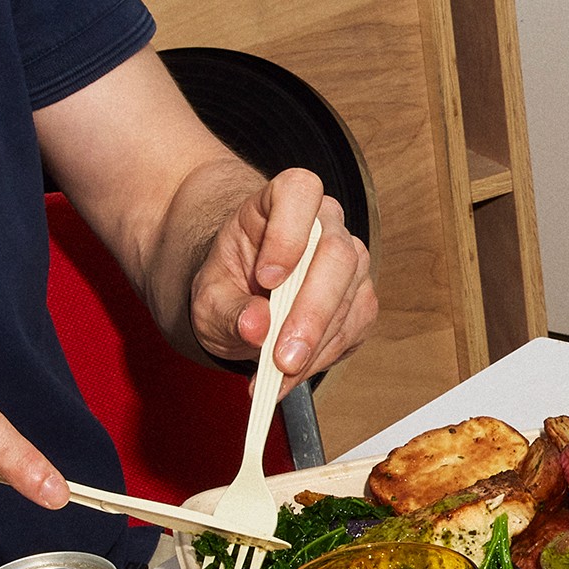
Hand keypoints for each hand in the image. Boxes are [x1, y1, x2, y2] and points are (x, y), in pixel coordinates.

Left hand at [184, 169, 377, 382]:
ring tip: (277, 375)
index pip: (299, 193)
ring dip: (315, 345)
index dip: (289, 233)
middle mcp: (324, 224)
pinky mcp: (360, 297)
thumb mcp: (209, 297)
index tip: (267, 279)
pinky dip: (323, 357)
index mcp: (280, 201)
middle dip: (310, 313)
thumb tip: (256, 327)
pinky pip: (354, 328)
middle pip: (336, 256)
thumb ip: (228, 310)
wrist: (242, 295)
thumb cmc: (228, 282)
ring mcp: (349, 259)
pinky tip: (294, 372)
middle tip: (282, 356)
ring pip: (349, 297)